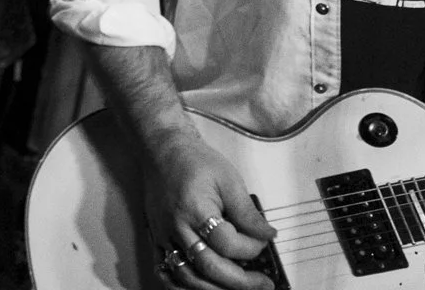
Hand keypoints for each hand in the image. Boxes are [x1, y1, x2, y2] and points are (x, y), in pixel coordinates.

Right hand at [140, 123, 275, 289]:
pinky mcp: (156, 238)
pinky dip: (180, 286)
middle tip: (263, 283)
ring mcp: (164, 235)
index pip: (228, 243)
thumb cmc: (194, 161)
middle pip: (209, 266)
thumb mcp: (229, 180)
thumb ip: (248, 212)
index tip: (264, 240)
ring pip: (187, 276)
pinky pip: (164, 271)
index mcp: (195, 209)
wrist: (162, 150)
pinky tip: (200, 288)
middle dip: (241, 281)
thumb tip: (268, 235)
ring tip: (237, 289)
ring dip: (214, 289)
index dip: (252, 247)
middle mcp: (177, 226)